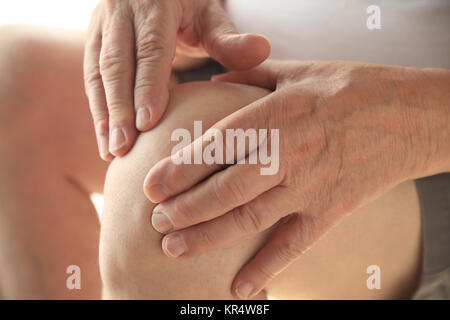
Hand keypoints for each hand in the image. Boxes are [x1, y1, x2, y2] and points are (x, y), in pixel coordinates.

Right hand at [84, 0, 270, 159]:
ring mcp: (102, 27)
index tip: (147, 123)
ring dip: (103, 115)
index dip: (147, 86)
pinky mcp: (93, 42)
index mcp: (154, 4)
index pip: (151, 49)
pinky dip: (98, 111)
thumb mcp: (210, 17)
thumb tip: (263, 49)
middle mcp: (122, 13)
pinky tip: (105, 141)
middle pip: (117, 64)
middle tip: (123, 148)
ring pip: (97, 73)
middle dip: (118, 108)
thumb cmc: (189, 8)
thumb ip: (230, 39)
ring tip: (111, 151)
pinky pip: (91, 78)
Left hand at [143, 60, 446, 298]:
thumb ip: (251, 75)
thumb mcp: (299, 69)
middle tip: (156, 221)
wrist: (410, 116)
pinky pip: (294, 245)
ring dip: (209, 238)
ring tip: (174, 249)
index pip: (218, 146)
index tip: (151, 185)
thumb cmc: (353, 88)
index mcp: (279, 114)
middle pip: (228, 189)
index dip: (182, 168)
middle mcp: (291, 154)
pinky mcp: (330, 210)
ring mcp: (311, 187)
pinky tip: (239, 287)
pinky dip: (266, 269)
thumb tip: (212, 80)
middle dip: (186, 209)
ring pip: (251, 220)